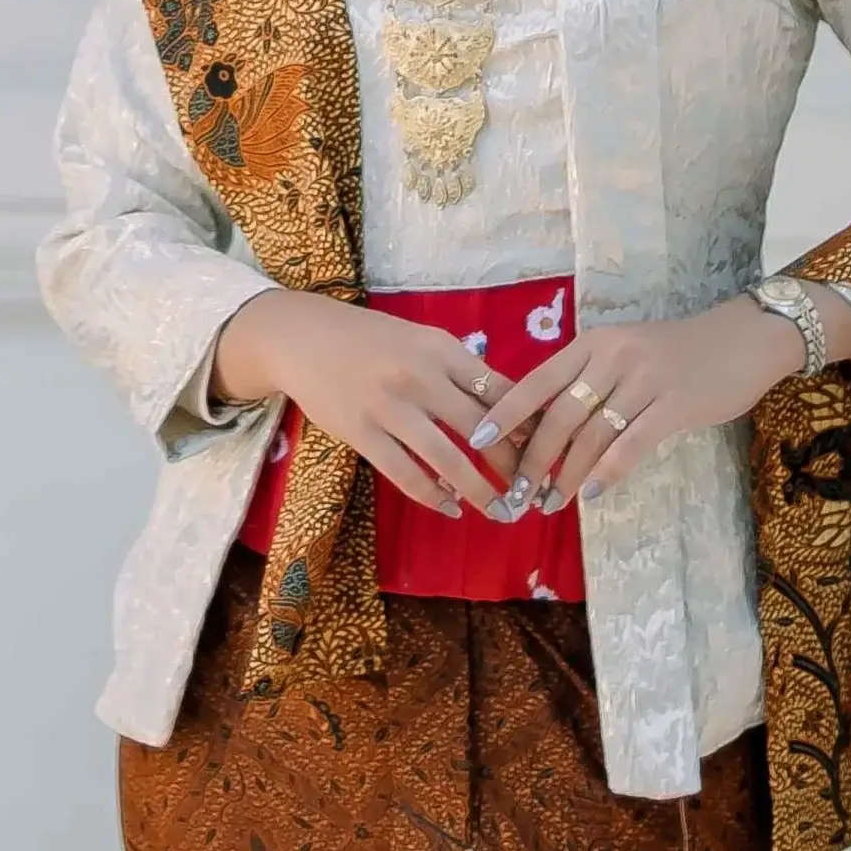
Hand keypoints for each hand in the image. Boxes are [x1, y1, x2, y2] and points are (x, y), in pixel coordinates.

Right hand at [214, 289, 520, 517]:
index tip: (546, 450)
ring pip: (447, 459)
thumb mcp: (422, 340)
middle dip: (512, 465)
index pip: (499, 390)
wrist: (304, 338)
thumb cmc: (372, 339)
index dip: (527, 425)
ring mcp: (389, 407)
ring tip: (500, 512)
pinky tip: (450, 507)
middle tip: (531, 490)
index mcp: (443, 349)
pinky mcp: (362, 433)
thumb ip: (460, 370)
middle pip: (481, 428)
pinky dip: (432, 495)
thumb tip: (508, 411)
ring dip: (479, 491)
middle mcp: (421, 376)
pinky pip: (405, 474)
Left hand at [469, 296, 805, 514]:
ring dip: (566, 474)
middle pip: (559, 414)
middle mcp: (613, 356)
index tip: (477, 439)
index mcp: (594, 342)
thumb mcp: (624, 353)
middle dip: (532, 458)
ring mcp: (644, 379)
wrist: (741, 340)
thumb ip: (588, 381)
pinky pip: (631, 444)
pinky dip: (608, 472)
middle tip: (515, 492)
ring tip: (550, 502)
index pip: (538, 379)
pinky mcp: (674, 404)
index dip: (505, 411)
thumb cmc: (676, 352)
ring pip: (591, 435)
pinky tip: (592, 494)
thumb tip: (544, 427)